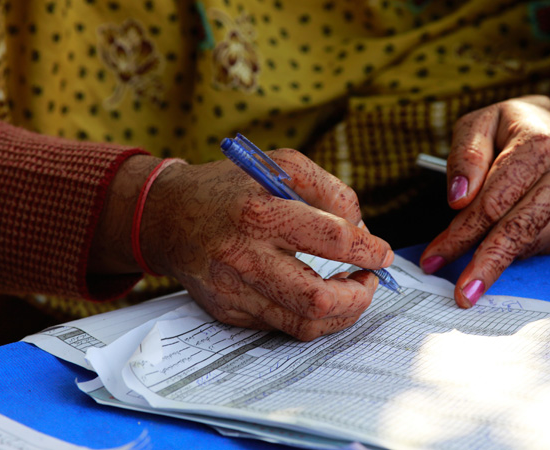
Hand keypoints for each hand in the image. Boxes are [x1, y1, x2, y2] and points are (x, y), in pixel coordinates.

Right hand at [138, 149, 392, 339]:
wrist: (166, 216)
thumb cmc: (229, 187)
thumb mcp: (280, 165)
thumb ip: (329, 189)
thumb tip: (363, 228)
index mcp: (259, 212)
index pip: (333, 240)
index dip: (369, 250)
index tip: (382, 253)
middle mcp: (243, 256)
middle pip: (318, 298)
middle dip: (359, 296)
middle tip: (370, 281)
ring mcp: (233, 290)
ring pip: (303, 324)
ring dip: (340, 314)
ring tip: (351, 292)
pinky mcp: (227, 310)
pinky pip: (281, 325)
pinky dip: (310, 315)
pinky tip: (317, 296)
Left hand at [419, 95, 549, 307]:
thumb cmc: (510, 129)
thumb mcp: (477, 125)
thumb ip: (464, 157)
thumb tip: (458, 200)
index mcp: (539, 146)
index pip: (493, 202)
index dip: (460, 234)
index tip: (434, 259)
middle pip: (518, 230)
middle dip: (485, 265)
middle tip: (461, 295)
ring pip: (532, 243)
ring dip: (498, 259)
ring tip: (473, 265)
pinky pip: (547, 246)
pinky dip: (521, 250)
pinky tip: (507, 238)